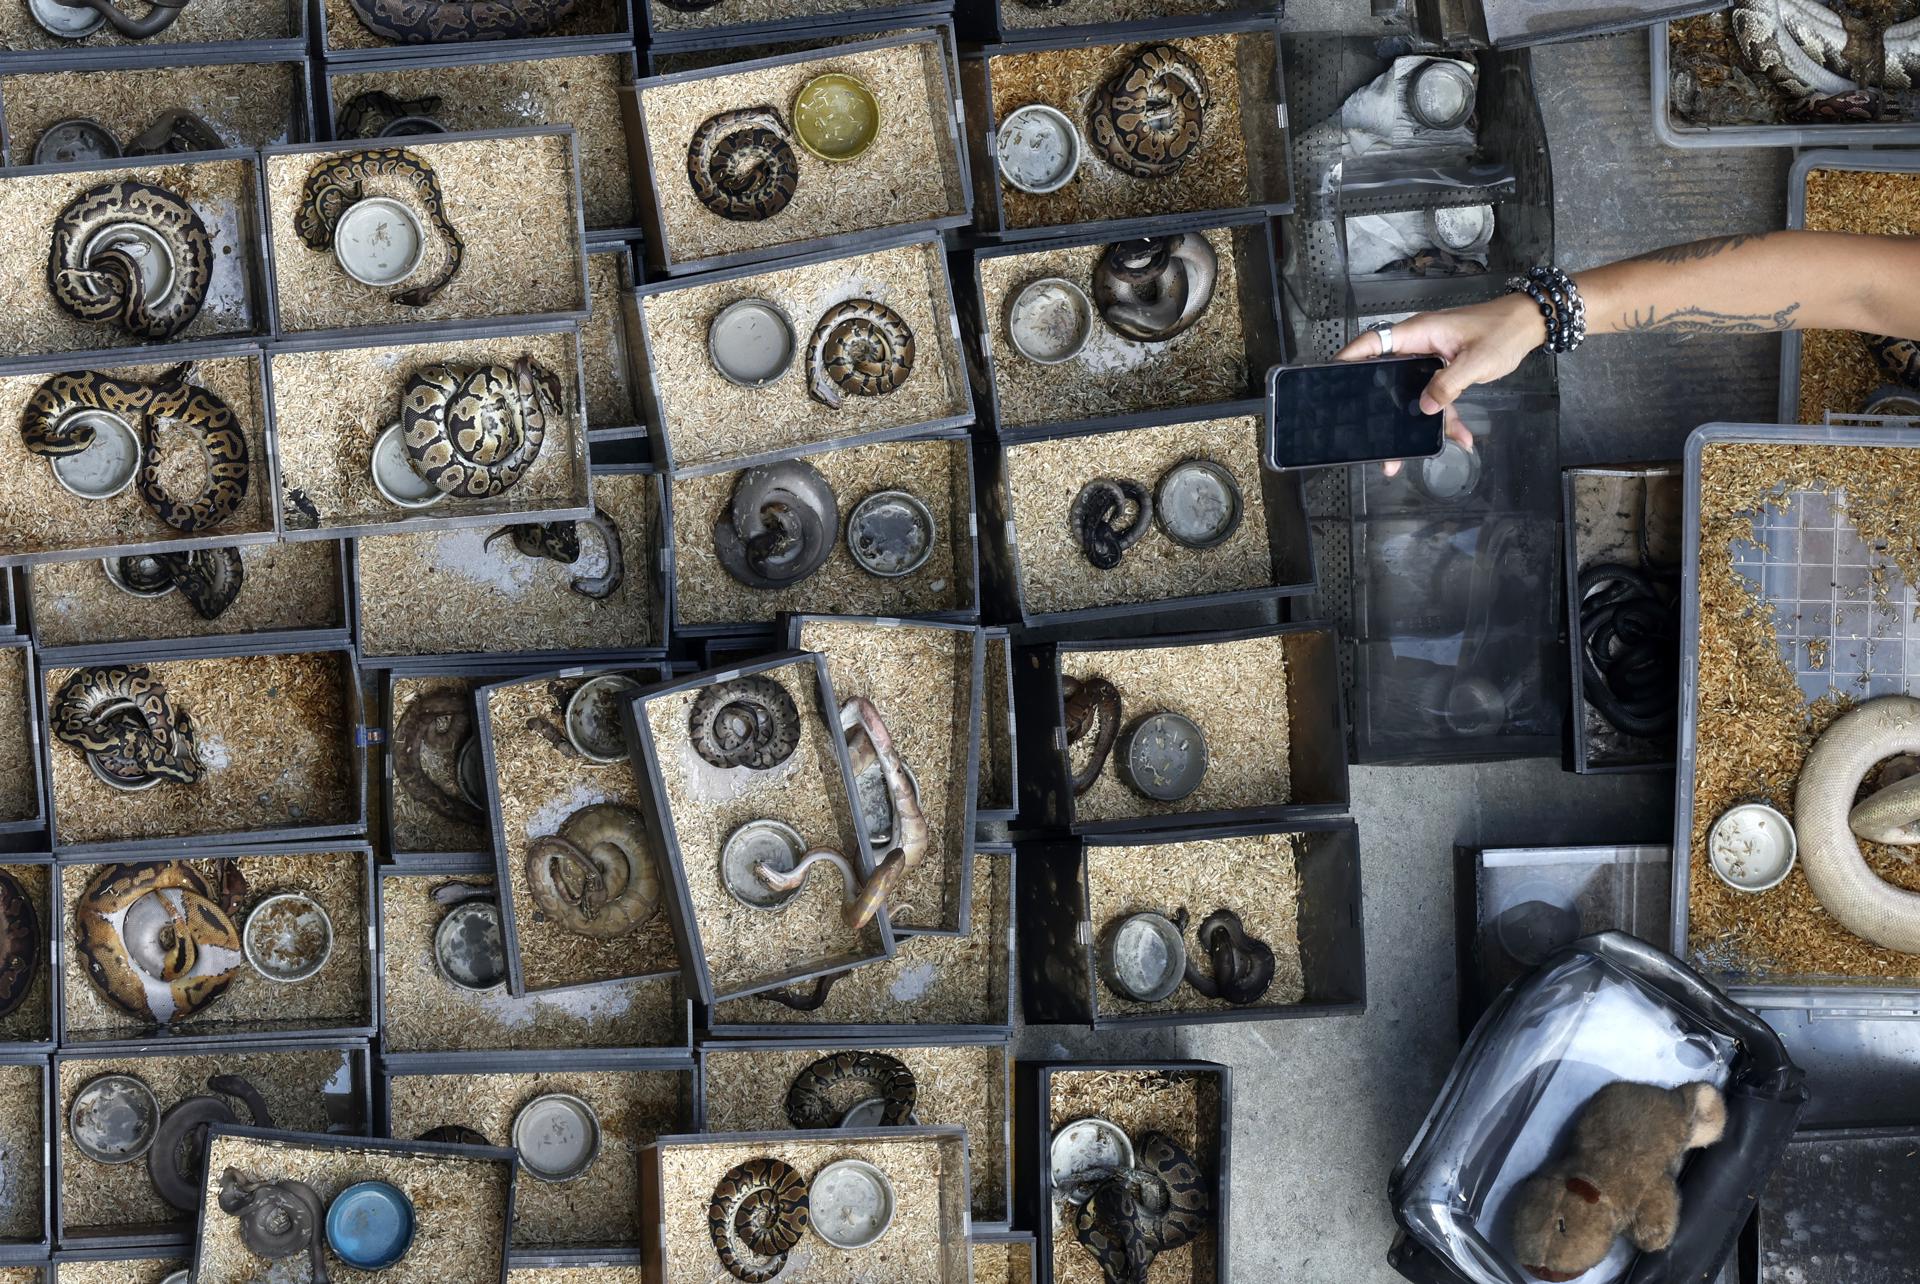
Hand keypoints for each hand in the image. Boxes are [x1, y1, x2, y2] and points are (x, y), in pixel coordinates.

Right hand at [1334, 293, 1545, 474]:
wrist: (1528, 325)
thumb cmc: (1500, 332)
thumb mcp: (1474, 361)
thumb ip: (1447, 386)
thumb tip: (1424, 409)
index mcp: (1418, 334)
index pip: (1371, 342)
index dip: (1347, 358)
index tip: (1329, 378)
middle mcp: (1418, 346)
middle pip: (1385, 376)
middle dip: (1376, 407)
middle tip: (1365, 435)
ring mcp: (1430, 360)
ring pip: (1410, 394)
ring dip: (1412, 424)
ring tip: (1399, 458)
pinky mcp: (1444, 371)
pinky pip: (1436, 397)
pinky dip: (1445, 418)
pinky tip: (1461, 438)